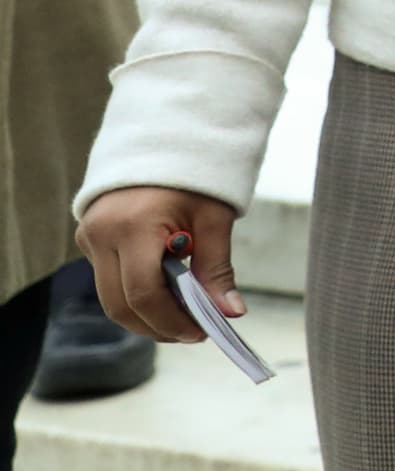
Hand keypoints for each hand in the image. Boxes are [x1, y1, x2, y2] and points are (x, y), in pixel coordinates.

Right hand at [79, 187, 243, 342]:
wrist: (167, 136)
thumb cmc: (196, 175)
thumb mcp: (214, 218)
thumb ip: (218, 268)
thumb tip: (230, 313)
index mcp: (134, 226)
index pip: (143, 293)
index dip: (171, 321)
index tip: (200, 333)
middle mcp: (101, 234)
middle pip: (120, 305)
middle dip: (157, 326)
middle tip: (194, 333)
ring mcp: (89, 237)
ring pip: (110, 298)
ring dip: (145, 315)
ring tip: (183, 318)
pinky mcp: (88, 238)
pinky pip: (108, 280)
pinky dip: (135, 295)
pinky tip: (166, 296)